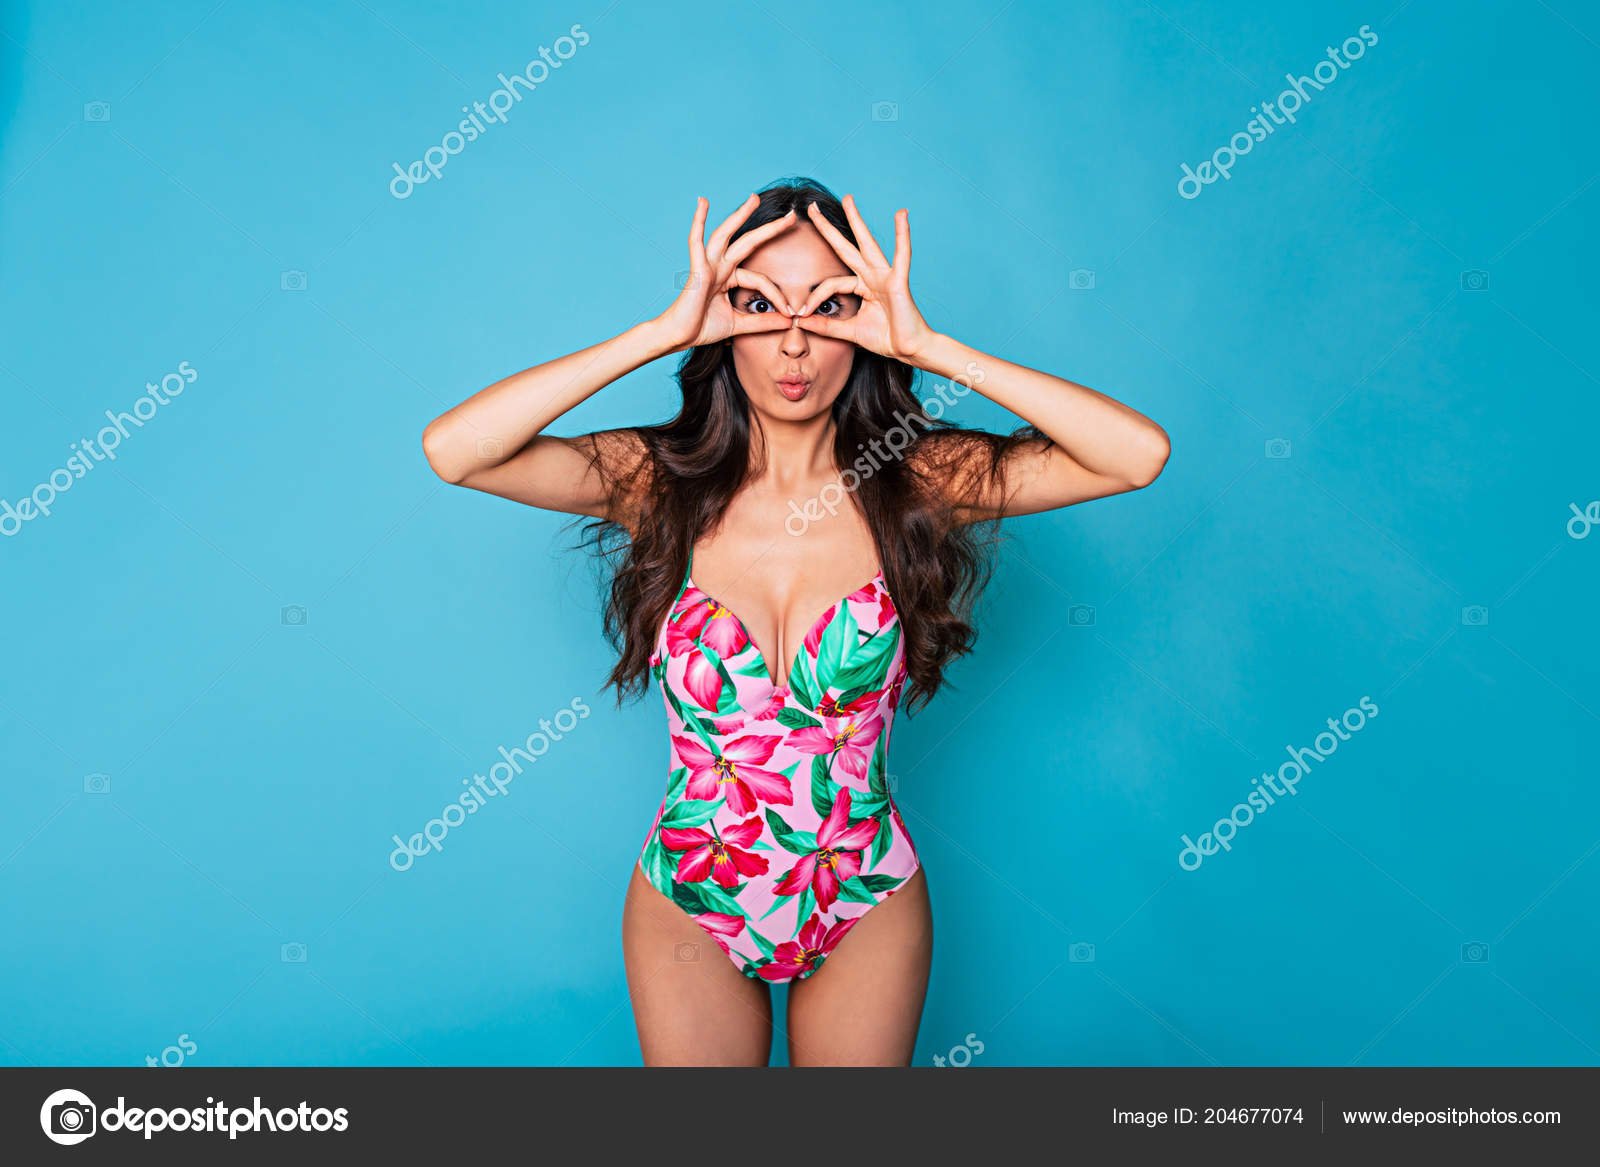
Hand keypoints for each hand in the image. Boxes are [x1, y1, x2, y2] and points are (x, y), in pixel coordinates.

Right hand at [652, 195, 799, 351]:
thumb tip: (789, 320)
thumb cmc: (702, 328)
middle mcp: (720, 267)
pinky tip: (703, 202)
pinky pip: (696, 242)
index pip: (761, 280)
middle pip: (748, 242)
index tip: (791, 312)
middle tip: (791, 215)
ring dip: (739, 215)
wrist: (678, 337)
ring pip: (726, 235)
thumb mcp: (739, 325)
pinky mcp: (696, 269)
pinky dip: (698, 221)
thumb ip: (763, 322)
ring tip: (754, 198)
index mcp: (729, 278)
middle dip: (770, 229)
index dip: (777, 296)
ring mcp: (708, 265)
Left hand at [795, 195, 935, 362]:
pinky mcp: (898, 281)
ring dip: (857, 220)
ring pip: (867, 244)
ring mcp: (885, 276)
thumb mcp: (849, 331)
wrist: (909, 349)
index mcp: (862, 286)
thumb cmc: (885, 338)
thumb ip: (826, 326)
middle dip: (827, 228)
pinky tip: (901, 215)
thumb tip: (800, 320)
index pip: (831, 283)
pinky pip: (901, 255)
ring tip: (848, 199)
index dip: (814, 297)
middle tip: (811, 208)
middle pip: (845, 247)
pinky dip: (902, 235)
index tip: (801, 313)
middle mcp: (872, 276)